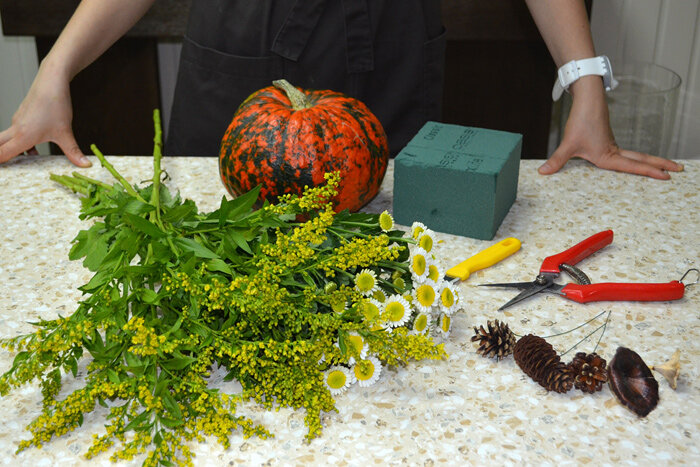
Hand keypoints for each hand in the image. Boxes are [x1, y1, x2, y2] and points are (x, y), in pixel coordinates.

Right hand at [0, 61, 90, 166]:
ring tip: (30, 159)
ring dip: (15, 150)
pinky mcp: (21, 115)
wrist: (51, 81)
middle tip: (9, 167)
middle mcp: (15, 129)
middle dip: (1, 157)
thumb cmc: (56, 105)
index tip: (2, 172)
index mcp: (22, 136)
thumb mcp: (65, 133)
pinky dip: (21, 141)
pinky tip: (36, 146)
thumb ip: (73, 152)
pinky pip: (15, 132)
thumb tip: (85, 165)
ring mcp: (17, 121)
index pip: (1, 154)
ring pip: (8, 139)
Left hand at [539, 77, 682, 179]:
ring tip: (665, 167)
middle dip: (659, 165)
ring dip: (650, 161)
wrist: (587, 98)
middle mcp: (613, 150)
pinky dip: (638, 158)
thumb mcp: (568, 143)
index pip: (632, 166)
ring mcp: (612, 145)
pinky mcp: (607, 140)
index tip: (666, 176)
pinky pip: (626, 153)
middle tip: (677, 170)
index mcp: (607, 155)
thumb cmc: (581, 120)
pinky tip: (637, 162)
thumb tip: (544, 172)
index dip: (649, 172)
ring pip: (635, 155)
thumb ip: (557, 160)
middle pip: (641, 159)